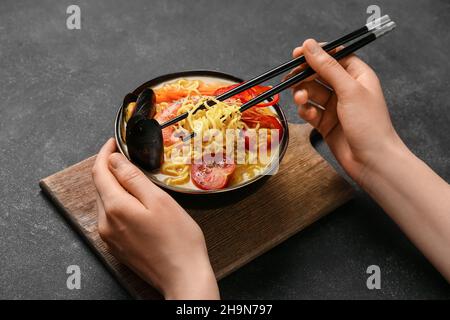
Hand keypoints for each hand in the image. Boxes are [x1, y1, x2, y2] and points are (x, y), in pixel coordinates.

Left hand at [92, 139, 218, 298]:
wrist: (183, 275)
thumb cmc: (178, 239)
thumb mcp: (159, 200)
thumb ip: (132, 178)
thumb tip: (113, 160)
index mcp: (115, 207)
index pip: (99, 172)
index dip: (104, 153)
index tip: (114, 142)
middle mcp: (106, 223)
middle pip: (101, 187)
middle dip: (110, 168)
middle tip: (127, 156)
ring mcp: (110, 237)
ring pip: (106, 202)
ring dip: (115, 186)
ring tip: (134, 178)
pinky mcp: (117, 246)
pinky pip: (112, 217)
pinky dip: (119, 203)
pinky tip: (136, 203)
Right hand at [292, 39, 402, 185]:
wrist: (371, 161)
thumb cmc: (369, 125)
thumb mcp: (349, 90)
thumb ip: (328, 67)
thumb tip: (310, 45)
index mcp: (357, 75)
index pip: (334, 56)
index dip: (315, 53)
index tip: (297, 53)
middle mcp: (346, 89)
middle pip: (318, 74)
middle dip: (304, 76)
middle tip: (292, 79)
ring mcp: (335, 107)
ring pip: (311, 92)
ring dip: (302, 94)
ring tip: (300, 99)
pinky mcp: (325, 123)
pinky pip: (309, 110)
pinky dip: (305, 111)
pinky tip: (308, 115)